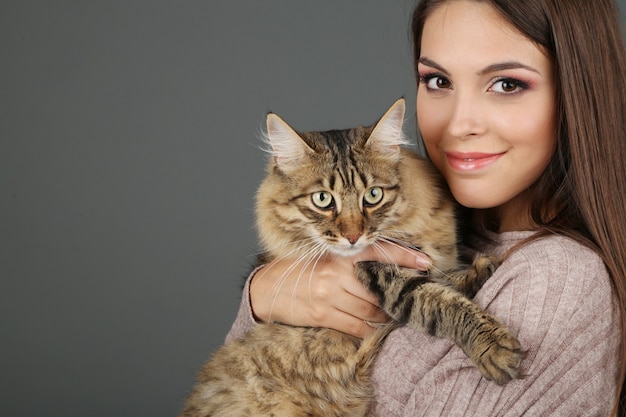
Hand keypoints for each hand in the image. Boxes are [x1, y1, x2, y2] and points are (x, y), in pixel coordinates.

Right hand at [249, 242, 430, 337]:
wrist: (266, 289)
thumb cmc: (298, 271)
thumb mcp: (322, 256)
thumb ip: (349, 260)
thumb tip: (382, 266)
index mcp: (338, 255)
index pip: (379, 253)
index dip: (405, 257)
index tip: (426, 262)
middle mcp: (336, 273)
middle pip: (378, 287)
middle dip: (395, 295)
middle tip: (407, 298)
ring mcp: (329, 295)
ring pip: (371, 309)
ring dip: (384, 315)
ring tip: (391, 314)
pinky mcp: (323, 315)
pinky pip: (356, 326)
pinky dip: (369, 329)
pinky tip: (374, 328)